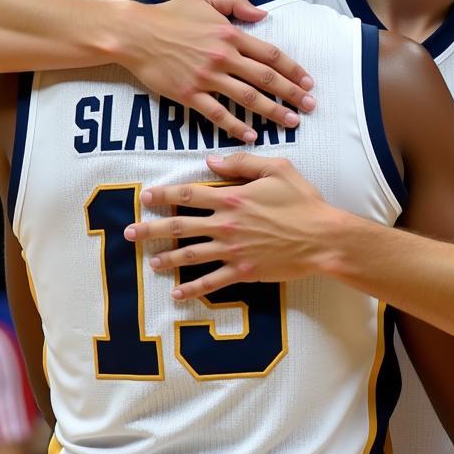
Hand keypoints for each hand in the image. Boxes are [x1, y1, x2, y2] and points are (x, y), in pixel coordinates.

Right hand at [122, 0, 315, 142]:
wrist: (134, 34)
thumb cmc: (170, 15)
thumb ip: (236, 3)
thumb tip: (262, 14)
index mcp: (230, 33)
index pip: (270, 54)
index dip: (293, 69)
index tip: (308, 82)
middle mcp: (223, 56)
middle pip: (265, 79)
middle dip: (292, 94)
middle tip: (310, 107)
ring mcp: (206, 77)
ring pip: (247, 98)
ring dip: (272, 112)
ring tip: (291, 122)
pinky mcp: (188, 94)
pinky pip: (217, 114)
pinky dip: (236, 126)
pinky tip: (252, 134)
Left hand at [124, 153, 334, 296]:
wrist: (322, 238)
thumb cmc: (304, 201)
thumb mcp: (278, 169)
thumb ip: (243, 163)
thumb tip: (212, 161)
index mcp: (233, 198)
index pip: (190, 195)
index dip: (165, 195)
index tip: (146, 197)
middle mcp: (227, 225)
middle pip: (180, 226)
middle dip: (152, 228)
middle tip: (130, 232)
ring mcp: (232, 251)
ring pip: (190, 255)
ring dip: (166, 258)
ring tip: (149, 261)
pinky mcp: (242, 272)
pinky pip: (211, 282)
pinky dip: (192, 289)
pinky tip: (177, 292)